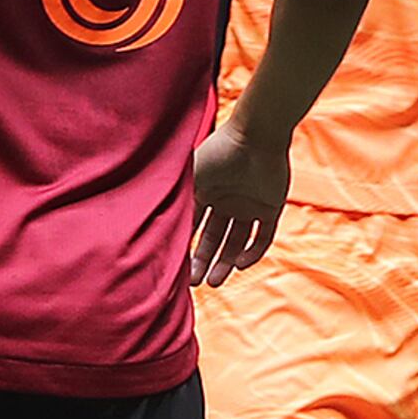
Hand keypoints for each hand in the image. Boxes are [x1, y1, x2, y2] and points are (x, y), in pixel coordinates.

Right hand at [187, 115, 291, 285]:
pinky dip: (253, 252)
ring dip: (226, 262)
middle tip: (196, 282)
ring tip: (215, 281)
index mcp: (206, 192)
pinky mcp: (271, 207)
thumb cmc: (219, 153)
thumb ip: (175, 201)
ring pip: (237, 242)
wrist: (255, 135)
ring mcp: (249, 205)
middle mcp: (226, 202)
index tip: (177, 268)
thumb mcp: (189, 179)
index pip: (193, 227)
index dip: (186, 247)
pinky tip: (239, 264)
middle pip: (214, 238)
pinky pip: (263, 236)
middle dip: (204, 261)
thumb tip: (146, 226)